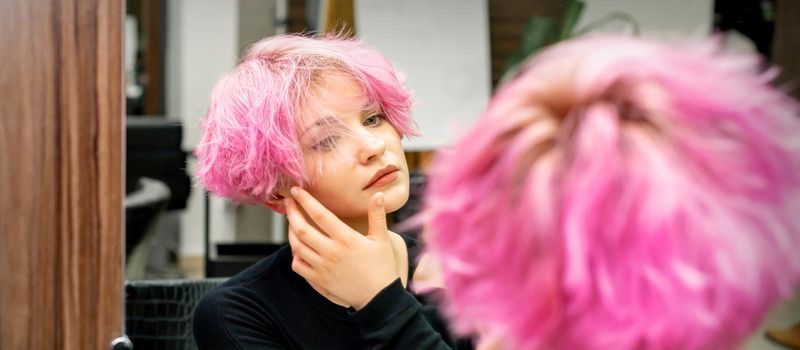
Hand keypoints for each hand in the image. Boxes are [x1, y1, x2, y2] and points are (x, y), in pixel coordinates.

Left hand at [285, 187, 398, 309]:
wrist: (378, 297)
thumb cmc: (382, 266)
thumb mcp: (382, 239)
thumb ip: (377, 215)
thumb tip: (379, 195)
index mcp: (346, 239)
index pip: (320, 215)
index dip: (305, 200)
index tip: (296, 190)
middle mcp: (331, 252)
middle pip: (302, 229)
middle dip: (291, 212)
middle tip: (288, 202)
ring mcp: (323, 267)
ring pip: (296, 246)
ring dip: (290, 231)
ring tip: (291, 221)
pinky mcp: (319, 280)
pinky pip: (298, 265)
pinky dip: (294, 254)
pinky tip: (297, 246)